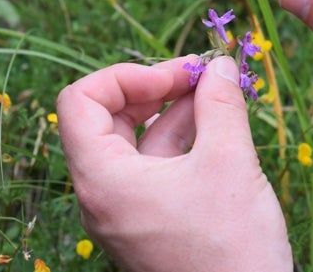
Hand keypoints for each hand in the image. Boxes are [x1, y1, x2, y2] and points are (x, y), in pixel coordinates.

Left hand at [56, 56, 292, 271]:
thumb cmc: (232, 247)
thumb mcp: (229, 162)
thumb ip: (220, 104)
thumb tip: (217, 64)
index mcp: (103, 180)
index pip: (79, 102)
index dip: (125, 76)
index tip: (175, 76)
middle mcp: (103, 195)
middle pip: (108, 118)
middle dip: (155, 88)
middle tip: (200, 75)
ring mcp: (125, 210)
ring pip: (138, 142)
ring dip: (174, 110)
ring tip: (216, 92)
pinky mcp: (149, 219)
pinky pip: (155, 167)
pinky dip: (181, 139)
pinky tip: (215, 123)